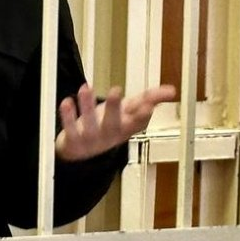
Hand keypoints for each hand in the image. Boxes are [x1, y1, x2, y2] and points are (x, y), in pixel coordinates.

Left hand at [55, 83, 176, 161]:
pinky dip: (67, 117)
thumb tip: (173, 91)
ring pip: (90, 124)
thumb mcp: (130, 113)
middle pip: (113, 123)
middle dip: (114, 108)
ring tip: (85, 88)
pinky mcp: (73, 140)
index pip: (137, 122)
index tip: (147, 105)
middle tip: (116, 92)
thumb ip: (150, 99)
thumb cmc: (110, 126)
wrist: (81, 152)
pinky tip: (66, 102)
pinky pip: (70, 130)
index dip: (142, 115)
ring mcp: (91, 138)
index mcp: (126, 127)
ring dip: (87, 106)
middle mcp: (110, 134)